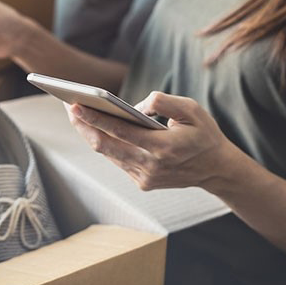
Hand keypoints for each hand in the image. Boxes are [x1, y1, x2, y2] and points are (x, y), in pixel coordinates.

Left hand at [65, 91, 237, 190]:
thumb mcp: (192, 109)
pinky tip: (94, 129)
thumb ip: (164, 102)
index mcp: (163, 147)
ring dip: (90, 135)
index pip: (120, 131)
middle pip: (105, 146)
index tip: (75, 105)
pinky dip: (105, 144)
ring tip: (76, 115)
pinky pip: (117, 160)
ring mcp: (145, 177)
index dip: (95, 118)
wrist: (217, 169)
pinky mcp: (142, 182)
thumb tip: (135, 105)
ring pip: (108, 154)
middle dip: (84, 126)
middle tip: (68, 106)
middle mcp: (151, 166)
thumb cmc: (204, 134)